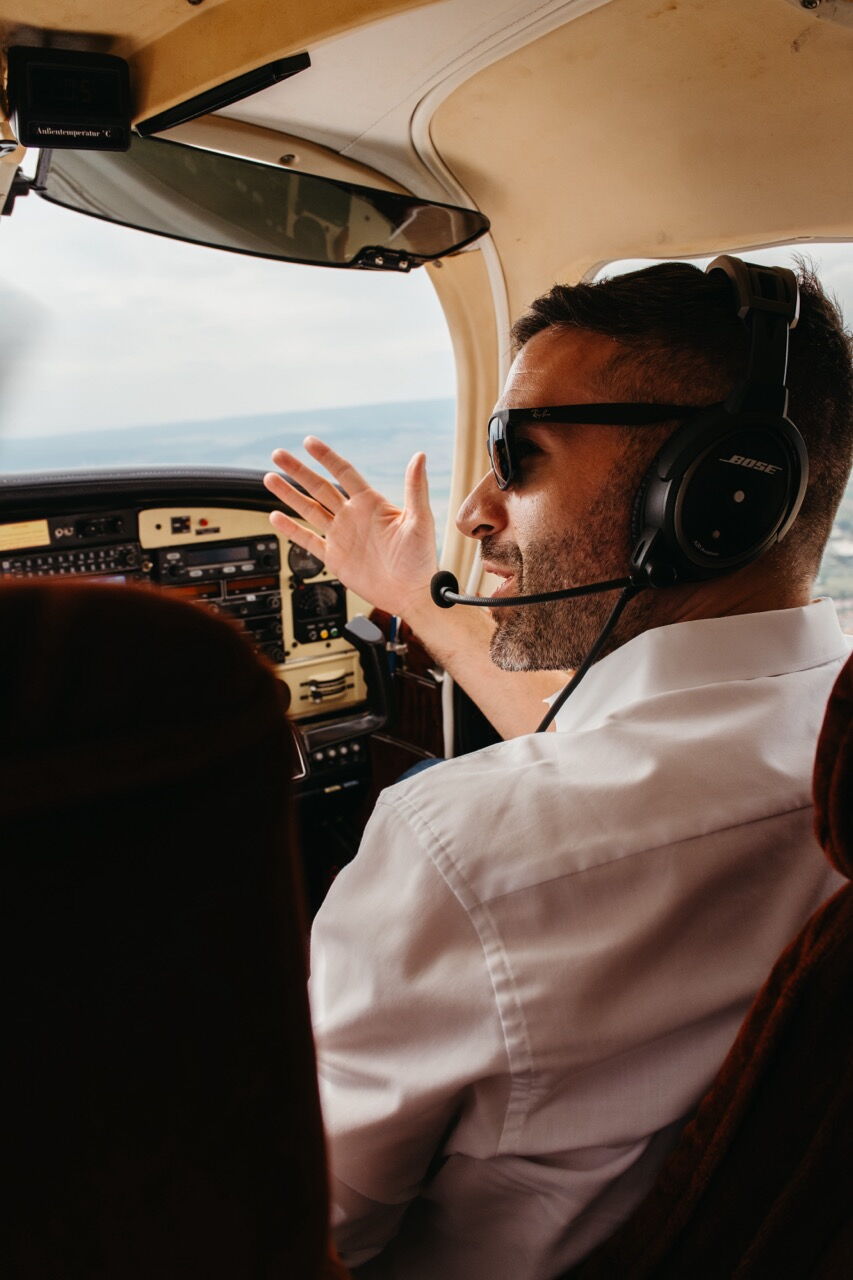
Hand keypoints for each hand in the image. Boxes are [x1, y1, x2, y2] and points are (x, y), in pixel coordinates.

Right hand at [263, 437, 437, 619]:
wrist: (411, 594)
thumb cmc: (420, 559)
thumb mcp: (420, 520)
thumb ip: (415, 487)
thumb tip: (420, 456)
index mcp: (371, 504)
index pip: (344, 473)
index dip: (326, 457)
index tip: (309, 442)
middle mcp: (353, 516)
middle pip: (320, 487)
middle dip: (298, 471)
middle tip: (279, 455)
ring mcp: (341, 536)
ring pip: (309, 510)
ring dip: (290, 495)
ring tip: (270, 478)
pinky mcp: (334, 557)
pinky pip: (308, 540)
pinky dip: (291, 529)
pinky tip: (275, 517)